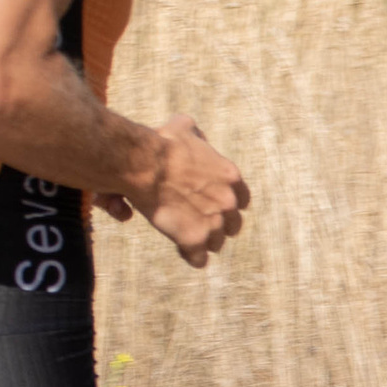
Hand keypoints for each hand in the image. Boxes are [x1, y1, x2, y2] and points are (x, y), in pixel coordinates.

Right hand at [142, 116, 250, 267]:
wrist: (145, 164)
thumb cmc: (161, 144)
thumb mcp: (183, 127)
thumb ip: (193, 133)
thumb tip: (190, 131)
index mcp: (231, 177)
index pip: (242, 200)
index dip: (226, 204)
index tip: (213, 206)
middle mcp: (228, 202)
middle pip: (232, 225)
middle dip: (218, 226)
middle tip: (199, 224)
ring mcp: (214, 223)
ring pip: (216, 243)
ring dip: (204, 242)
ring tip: (187, 238)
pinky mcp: (195, 240)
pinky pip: (199, 259)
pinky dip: (191, 257)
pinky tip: (182, 250)